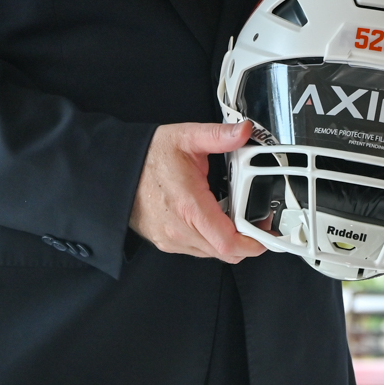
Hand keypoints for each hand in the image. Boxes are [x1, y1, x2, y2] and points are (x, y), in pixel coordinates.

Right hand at [130, 122, 265, 262]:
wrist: (117, 170)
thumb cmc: (148, 156)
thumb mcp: (186, 137)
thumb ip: (218, 136)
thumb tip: (243, 131)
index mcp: (190, 206)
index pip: (228, 243)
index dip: (253, 244)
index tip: (267, 234)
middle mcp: (179, 229)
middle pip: (225, 253)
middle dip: (247, 240)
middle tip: (256, 219)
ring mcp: (171, 239)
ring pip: (212, 253)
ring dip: (228, 240)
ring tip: (234, 215)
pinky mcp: (165, 242)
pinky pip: (197, 249)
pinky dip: (211, 239)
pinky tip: (213, 217)